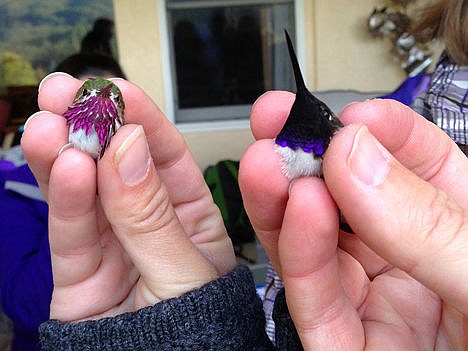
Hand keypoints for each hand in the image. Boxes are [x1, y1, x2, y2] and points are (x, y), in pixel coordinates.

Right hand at [21, 73, 235, 321]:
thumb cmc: (196, 331)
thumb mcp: (184, 271)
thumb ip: (152, 215)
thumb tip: (127, 146)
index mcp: (189, 216)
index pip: (166, 156)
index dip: (142, 119)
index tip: (119, 90)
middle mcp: (147, 222)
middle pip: (119, 165)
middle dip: (94, 125)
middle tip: (69, 92)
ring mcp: (111, 244)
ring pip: (85, 190)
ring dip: (65, 151)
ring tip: (50, 121)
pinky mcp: (77, 271)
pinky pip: (70, 230)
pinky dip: (62, 197)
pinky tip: (59, 164)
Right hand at [240, 91, 467, 349]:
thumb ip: (430, 224)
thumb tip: (356, 157)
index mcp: (465, 236)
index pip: (424, 166)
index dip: (384, 133)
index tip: (351, 115)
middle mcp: (418, 266)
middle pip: (355, 202)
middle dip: (313, 159)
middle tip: (280, 127)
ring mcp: (381, 309)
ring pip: (323, 247)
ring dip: (289, 202)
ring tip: (269, 165)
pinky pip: (318, 303)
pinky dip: (301, 258)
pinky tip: (295, 216)